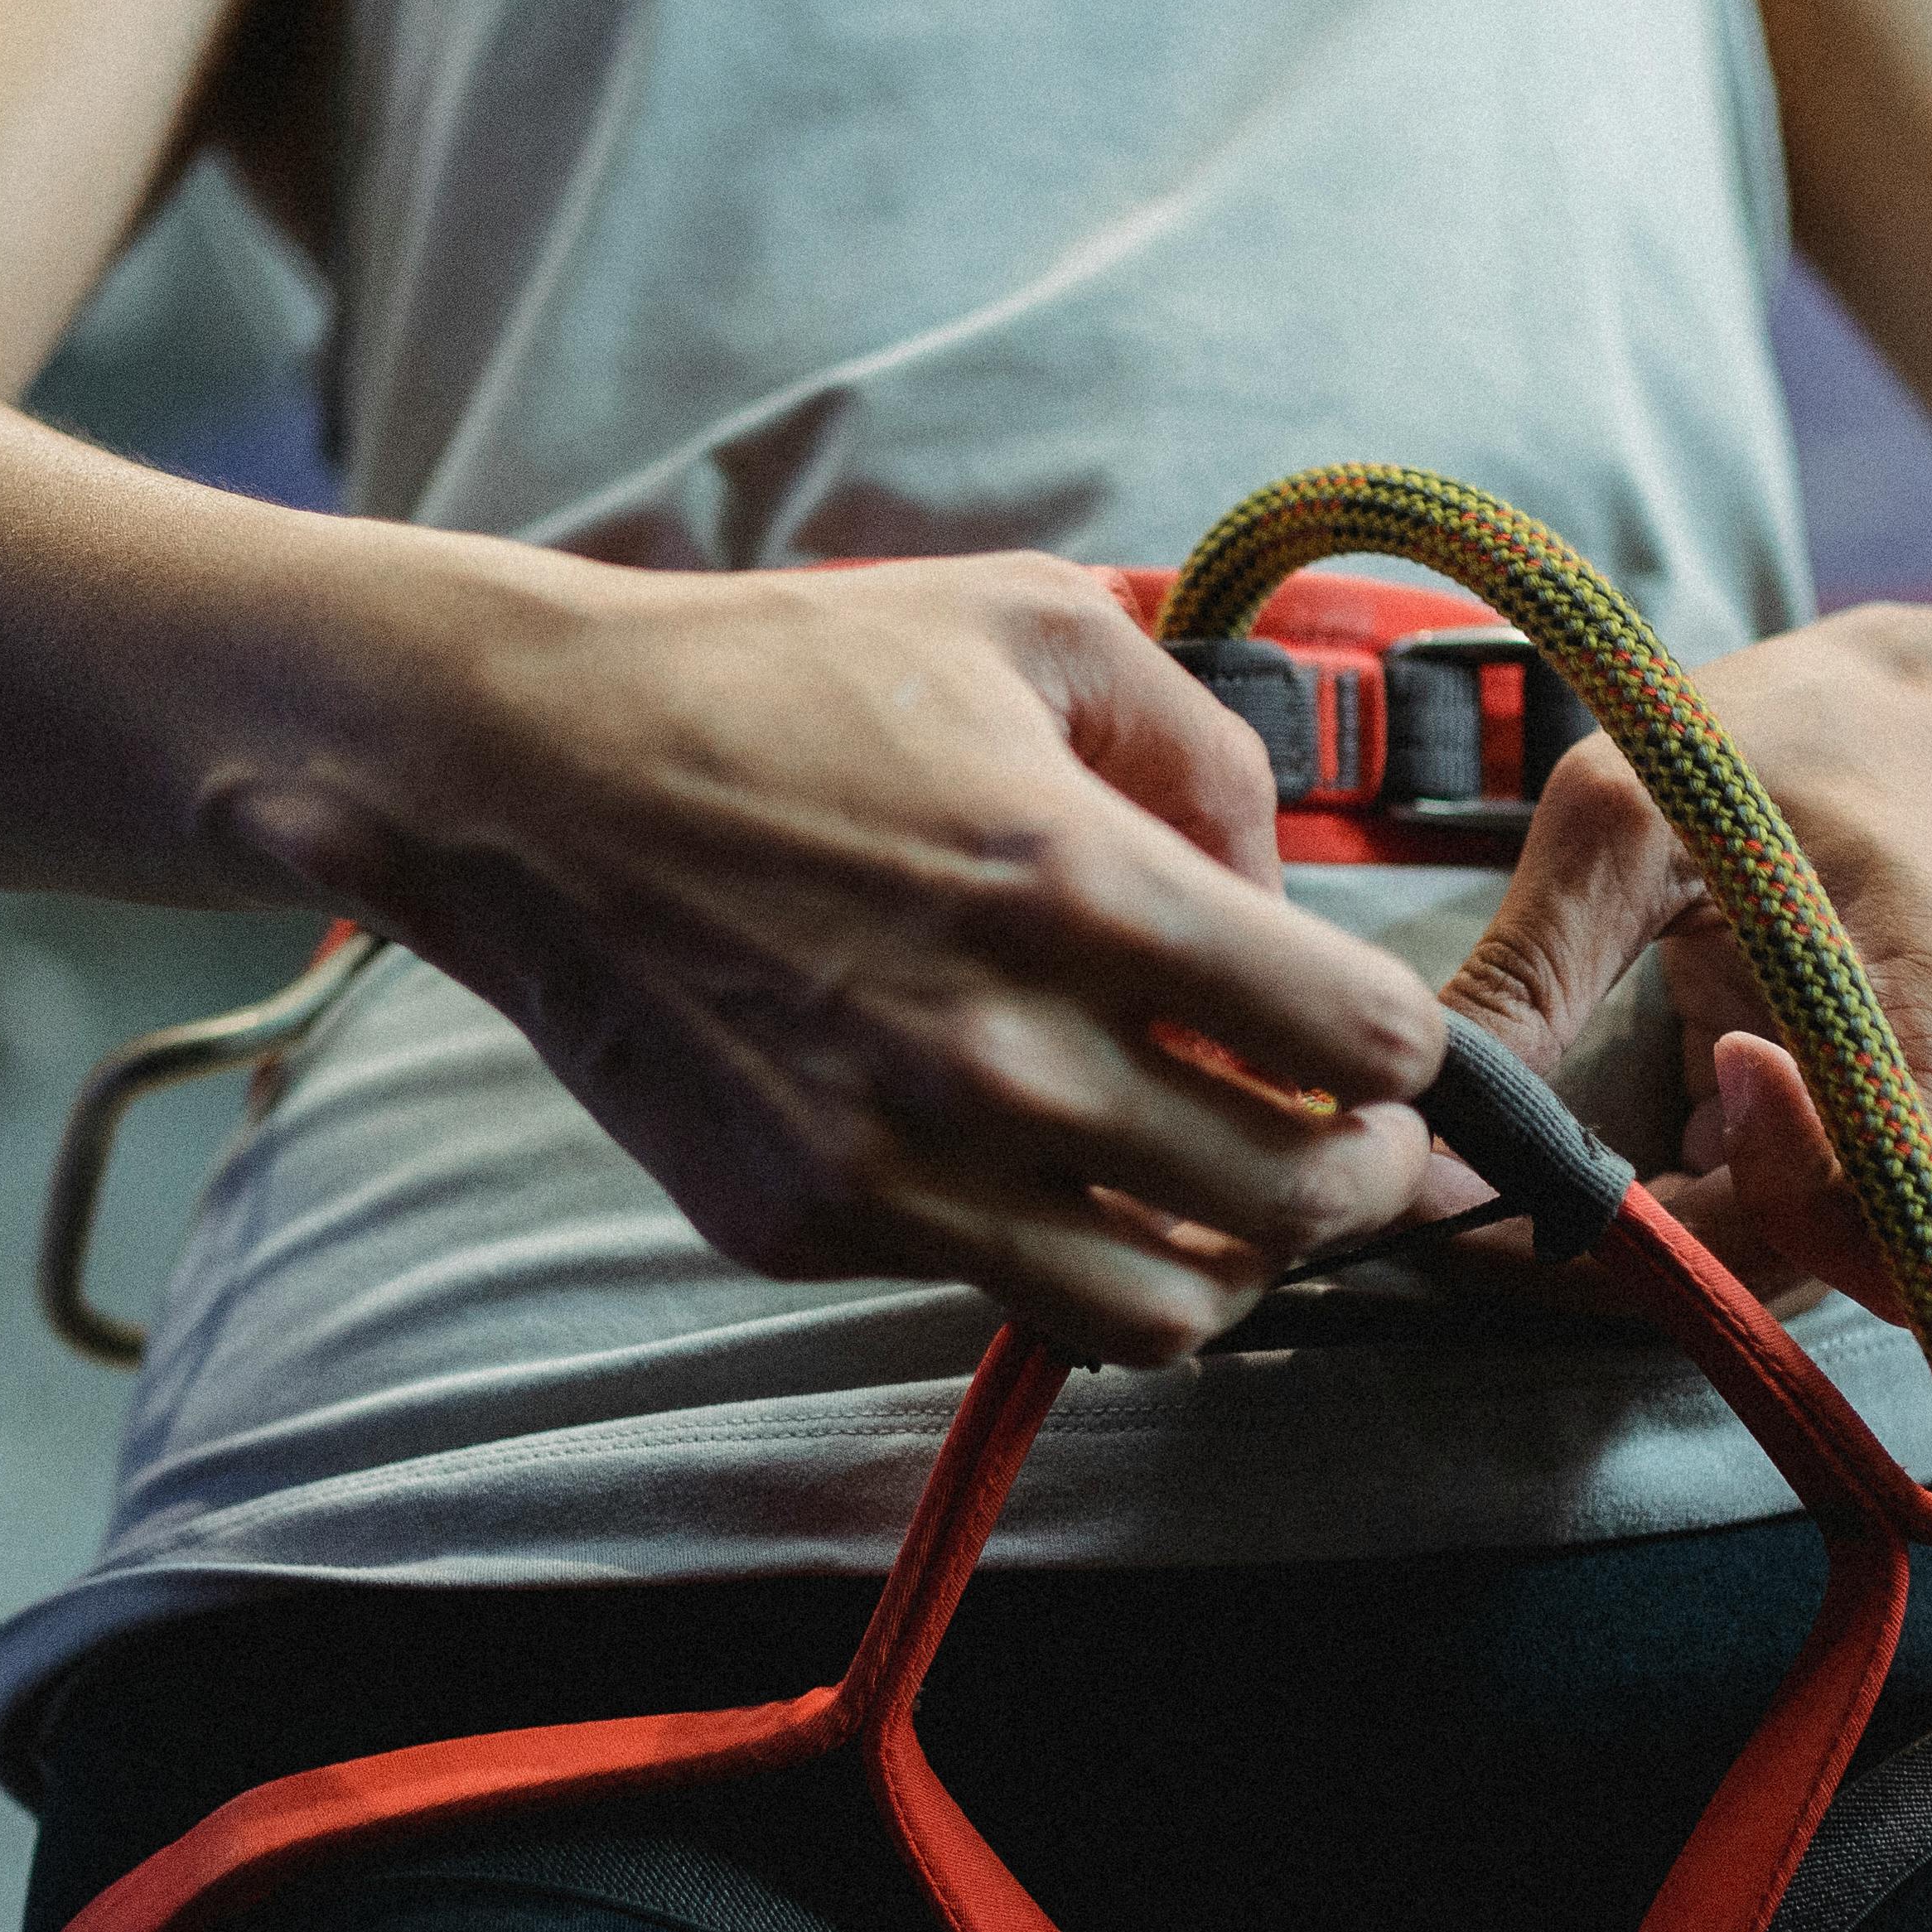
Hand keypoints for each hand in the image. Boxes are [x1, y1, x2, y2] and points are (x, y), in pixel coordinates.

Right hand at [220, 548, 1447, 1364]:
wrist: (520, 780)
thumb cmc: (778, 682)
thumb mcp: (1029, 621)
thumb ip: (1205, 745)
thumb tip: (1281, 885)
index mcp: (1076, 885)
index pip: (1361, 1044)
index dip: (1411, 1054)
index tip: (1388, 1042)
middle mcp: (1000, 1053)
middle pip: (1296, 1202)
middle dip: (1364, 1179)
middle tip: (1353, 1142)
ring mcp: (899, 1165)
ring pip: (1169, 1310)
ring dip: (1228, 1257)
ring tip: (1215, 1187)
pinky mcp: (810, 1228)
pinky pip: (1007, 1298)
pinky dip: (1063, 1254)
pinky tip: (1045, 1165)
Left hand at [1434, 622, 1931, 1323]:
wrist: (1873, 738)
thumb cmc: (1764, 754)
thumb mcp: (1631, 811)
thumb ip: (1536, 966)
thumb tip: (1428, 1127)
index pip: (1899, 1209)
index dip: (1774, 1203)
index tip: (1669, 1093)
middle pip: (1813, 1263)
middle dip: (1637, 1253)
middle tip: (1461, 1208)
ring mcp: (1910, 1149)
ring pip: (1771, 1263)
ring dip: (1628, 1246)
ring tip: (1484, 1185)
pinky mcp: (1848, 1160)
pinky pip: (1752, 1229)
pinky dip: (1648, 1215)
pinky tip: (1549, 1169)